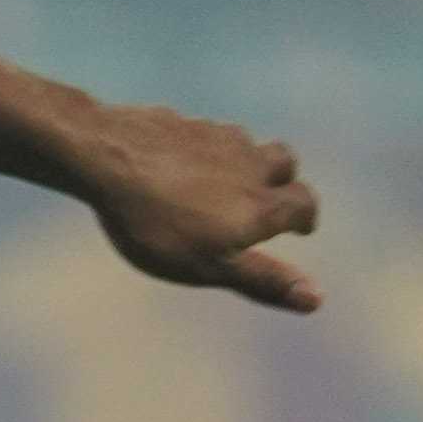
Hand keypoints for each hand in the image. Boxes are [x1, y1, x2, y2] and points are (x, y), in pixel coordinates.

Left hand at [79, 103, 322, 313]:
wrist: (105, 160)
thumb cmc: (156, 223)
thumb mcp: (209, 266)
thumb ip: (263, 280)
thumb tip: (317, 299)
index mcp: (262, 202)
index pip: (304, 204)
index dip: (306, 216)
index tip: (301, 227)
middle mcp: (250, 163)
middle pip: (284, 162)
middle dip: (284, 181)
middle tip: (270, 199)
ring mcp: (216, 137)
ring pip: (247, 143)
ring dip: (247, 160)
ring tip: (229, 180)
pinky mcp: (182, 122)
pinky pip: (206, 133)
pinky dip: (207, 148)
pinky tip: (183, 161)